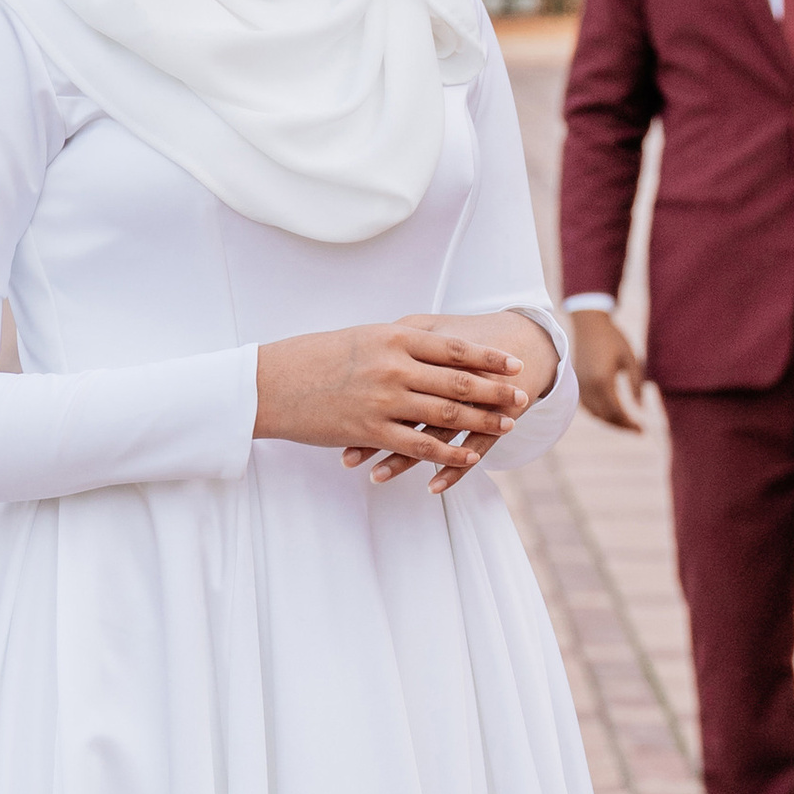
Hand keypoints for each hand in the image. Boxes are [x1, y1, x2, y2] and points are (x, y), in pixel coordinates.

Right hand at [255, 311, 557, 493]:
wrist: (271, 383)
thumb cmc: (313, 356)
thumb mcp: (360, 337)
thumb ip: (396, 341)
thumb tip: (426, 340)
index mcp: (394, 337)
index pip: (453, 348)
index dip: (487, 358)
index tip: (512, 364)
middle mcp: (394, 367)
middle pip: (458, 381)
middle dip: (495, 390)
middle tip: (522, 396)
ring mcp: (383, 401)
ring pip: (445, 414)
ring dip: (481, 420)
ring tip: (507, 425)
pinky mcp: (370, 431)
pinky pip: (418, 446)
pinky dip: (447, 453)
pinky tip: (467, 457)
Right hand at [569, 307, 644, 432]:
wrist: (589, 325)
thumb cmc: (613, 338)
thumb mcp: (631, 359)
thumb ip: (636, 384)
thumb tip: (640, 408)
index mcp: (602, 381)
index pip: (616, 412)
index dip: (629, 424)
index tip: (643, 430)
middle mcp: (588, 387)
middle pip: (605, 416)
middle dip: (621, 426)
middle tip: (638, 431)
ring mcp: (580, 386)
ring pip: (595, 414)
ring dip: (610, 421)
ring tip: (627, 424)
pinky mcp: (576, 384)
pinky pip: (588, 406)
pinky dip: (600, 413)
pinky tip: (612, 413)